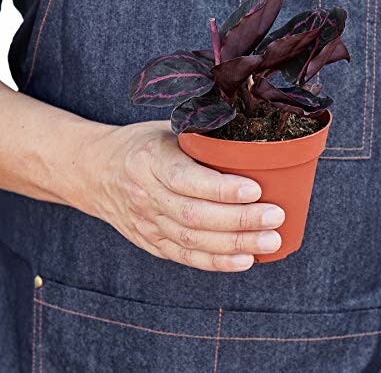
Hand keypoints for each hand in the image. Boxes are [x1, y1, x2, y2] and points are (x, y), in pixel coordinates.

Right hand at [78, 121, 284, 271]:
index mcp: (150, 160)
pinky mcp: (150, 242)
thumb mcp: (165, 129)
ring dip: (234, 245)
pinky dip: (216, 262)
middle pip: (194, 215)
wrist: (94, 172)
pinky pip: (184, 257)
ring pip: (192, 240)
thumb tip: (249, 138)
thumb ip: (200, 136)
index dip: (221, 188)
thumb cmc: (139, 145)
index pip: (186, 179)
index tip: (255, 189)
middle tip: (275, 217)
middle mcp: (146, 194)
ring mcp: (146, 222)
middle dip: (239, 220)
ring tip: (270, 241)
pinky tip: (244, 261)